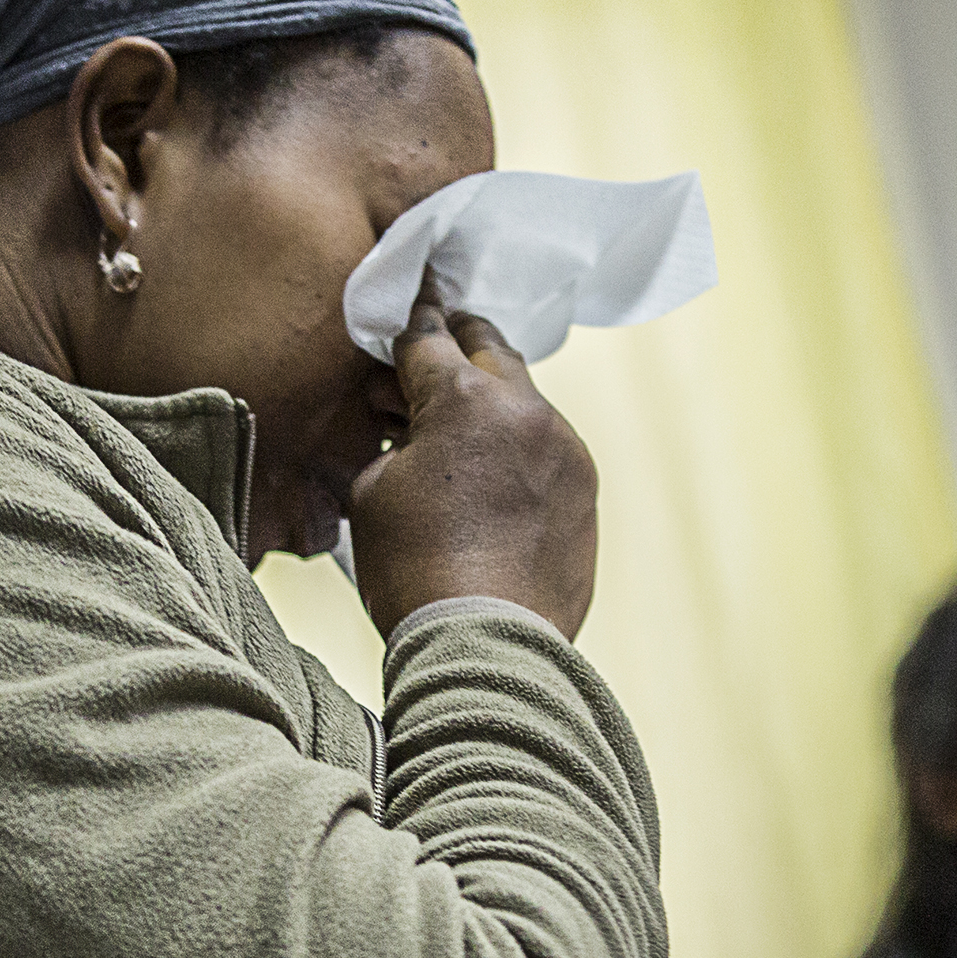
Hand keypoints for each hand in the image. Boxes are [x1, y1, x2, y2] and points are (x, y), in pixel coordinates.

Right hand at [347, 305, 598, 638]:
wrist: (486, 645)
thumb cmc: (417, 572)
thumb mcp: (371, 494)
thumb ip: (393, 443)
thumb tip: (410, 435)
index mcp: (466, 399)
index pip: (427, 338)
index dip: (405, 328)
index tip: (405, 312)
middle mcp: (526, 411)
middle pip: (489, 349)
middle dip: (457, 345)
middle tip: (432, 352)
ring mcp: (565, 450)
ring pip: (524, 399)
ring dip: (490, 402)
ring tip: (456, 430)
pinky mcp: (585, 490)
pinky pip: (547, 449)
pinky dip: (517, 449)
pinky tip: (491, 478)